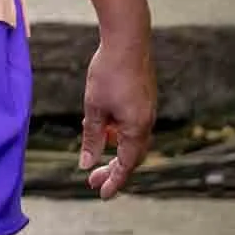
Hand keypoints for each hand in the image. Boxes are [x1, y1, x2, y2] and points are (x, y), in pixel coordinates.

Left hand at [79, 35, 156, 199]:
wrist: (128, 39)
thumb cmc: (108, 73)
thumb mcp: (94, 108)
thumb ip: (92, 138)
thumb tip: (87, 164)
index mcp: (136, 129)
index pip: (126, 165)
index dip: (114, 181)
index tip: (101, 194)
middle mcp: (146, 122)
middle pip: (131, 156)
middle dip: (112, 169)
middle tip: (91, 180)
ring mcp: (147, 110)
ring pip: (131, 139)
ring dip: (113, 148)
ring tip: (92, 149)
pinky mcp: (144, 98)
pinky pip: (131, 124)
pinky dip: (116, 131)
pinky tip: (99, 124)